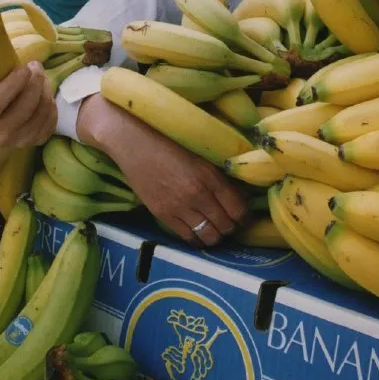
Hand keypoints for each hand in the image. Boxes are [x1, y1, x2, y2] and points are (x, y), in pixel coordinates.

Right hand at [0, 60, 56, 148]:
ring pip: (43, 111)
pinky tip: (44, 94)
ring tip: (41, 78)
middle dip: (35, 80)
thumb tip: (9, 58)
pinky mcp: (36, 141)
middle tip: (36, 66)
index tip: (23, 68)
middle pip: (26, 105)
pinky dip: (51, 103)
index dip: (13, 83)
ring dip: (46, 89)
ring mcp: (20, 141)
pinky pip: (52, 119)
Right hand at [77, 94, 247, 246]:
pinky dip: (197, 239)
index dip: (244, 216)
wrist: (133, 142)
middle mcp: (198, 195)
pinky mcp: (162, 215)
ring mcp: (179, 207)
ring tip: (215, 229)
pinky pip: (187, 237)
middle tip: (230, 222)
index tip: (243, 215)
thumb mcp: (201, 154)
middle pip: (226, 226)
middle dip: (232, 227)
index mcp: (210, 176)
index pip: (238, 209)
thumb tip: (237, 193)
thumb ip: (219, 174)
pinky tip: (198, 232)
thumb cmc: (169, 140)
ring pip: (209, 237)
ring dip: (216, 236)